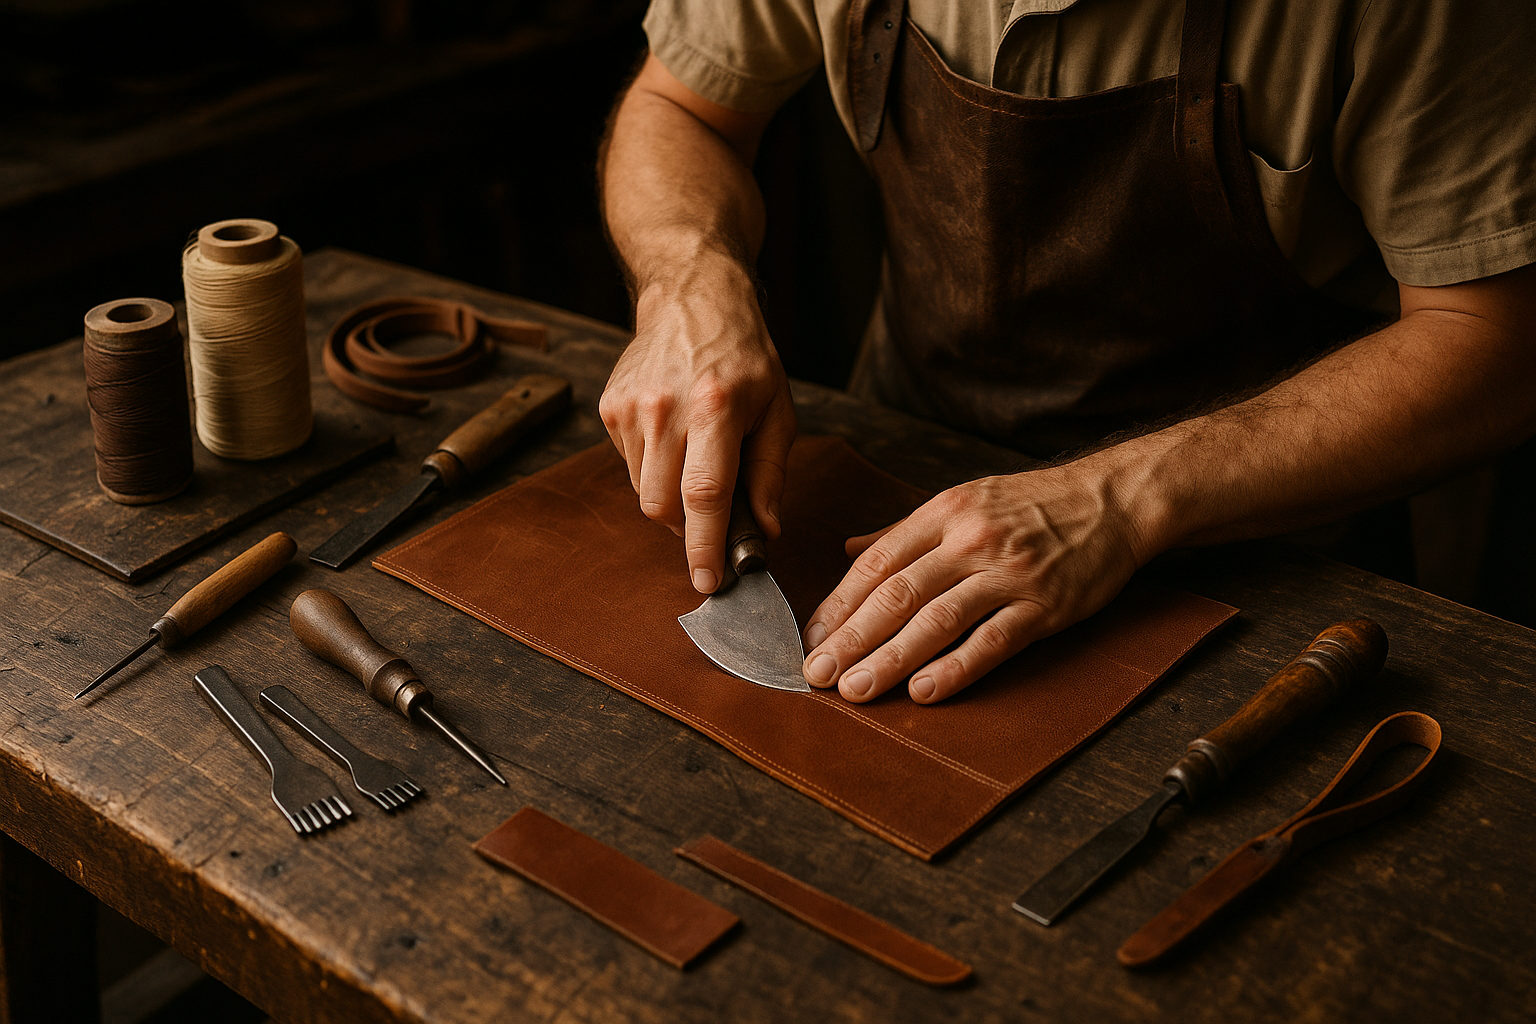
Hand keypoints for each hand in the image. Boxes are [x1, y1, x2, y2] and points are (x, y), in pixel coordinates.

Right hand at [599, 260, 796, 592]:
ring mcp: (633, 407)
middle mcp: (667, 408)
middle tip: (710, 525)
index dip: (705, 546)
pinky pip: (629, 466)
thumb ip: (769, 475)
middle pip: (662, 505)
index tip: (708, 583)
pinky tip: (673, 439)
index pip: (705, 494)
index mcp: (717, 408)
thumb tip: (765, 530)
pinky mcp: (611, 407)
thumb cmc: (744, 357)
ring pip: (643, 491)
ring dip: (670, 499)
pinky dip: (652, 470)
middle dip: (686, 531)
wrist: (693, 299)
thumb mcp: (777, 410)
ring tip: (695, 464)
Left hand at [800, 461, 1150, 702]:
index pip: (877, 562)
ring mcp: (1008, 574)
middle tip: (816, 674)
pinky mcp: (1044, 606)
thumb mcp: (964, 499)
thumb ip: (904, 532)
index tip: (810, 638)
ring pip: (937, 621)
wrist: (1112, 500)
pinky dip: (956, 669)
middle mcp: (970, 540)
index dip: (839, 604)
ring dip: (890, 659)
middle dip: (850, 638)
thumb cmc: (1033, 504)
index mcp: (943, 512)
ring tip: (855, 690)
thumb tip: (848, 550)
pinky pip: (992, 642)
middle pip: (897, 594)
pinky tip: (923, 692)